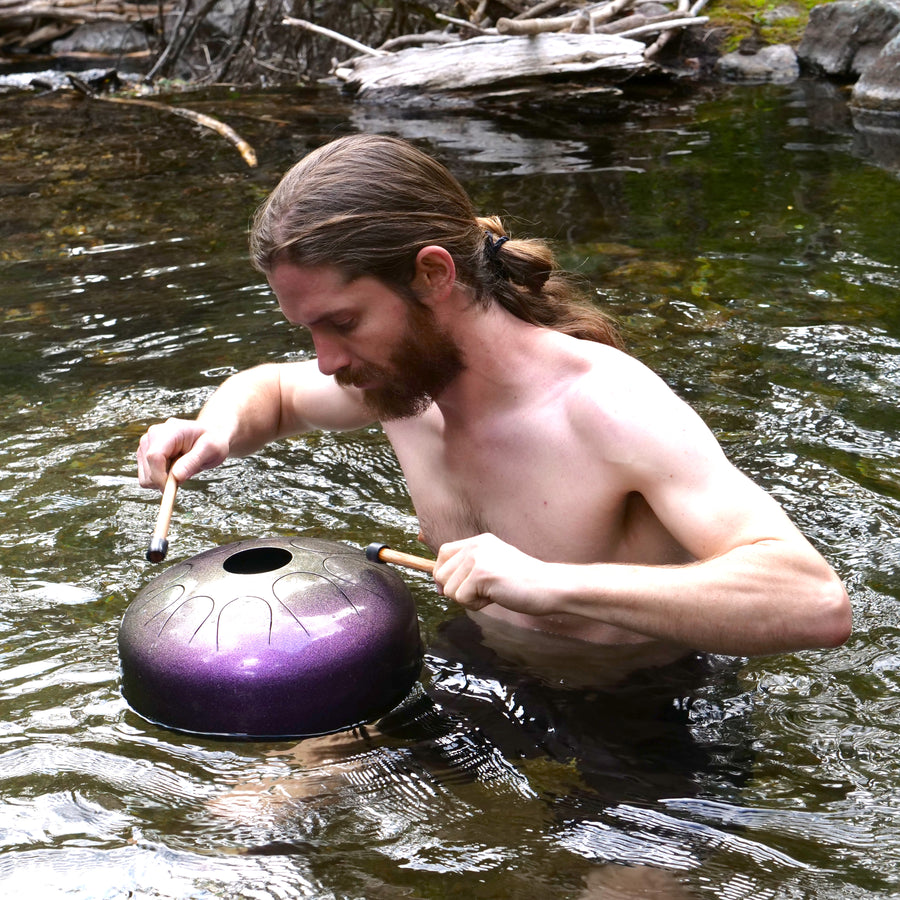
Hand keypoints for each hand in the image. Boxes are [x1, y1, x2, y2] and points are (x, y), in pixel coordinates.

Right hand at [136, 417, 229, 489]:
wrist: (209, 436)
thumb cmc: (212, 440)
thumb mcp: (211, 449)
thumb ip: (193, 461)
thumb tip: (176, 477)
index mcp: (168, 431)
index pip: (154, 456)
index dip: (161, 477)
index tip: (174, 488)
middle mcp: (152, 436)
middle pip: (148, 470)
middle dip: (165, 480)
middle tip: (186, 473)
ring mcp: (146, 446)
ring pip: (145, 478)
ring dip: (163, 480)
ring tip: (181, 468)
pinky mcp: (144, 456)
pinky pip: (146, 479)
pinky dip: (160, 480)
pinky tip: (174, 469)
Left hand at [433, 533, 554, 615]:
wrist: (550, 586)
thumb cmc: (524, 583)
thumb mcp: (493, 566)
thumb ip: (468, 570)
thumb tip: (439, 586)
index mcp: (479, 541)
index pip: (443, 553)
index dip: (445, 574)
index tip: (459, 587)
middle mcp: (475, 545)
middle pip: (441, 574)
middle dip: (457, 590)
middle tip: (483, 591)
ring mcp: (477, 558)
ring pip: (448, 589)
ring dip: (468, 599)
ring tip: (492, 593)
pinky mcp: (481, 573)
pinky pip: (461, 598)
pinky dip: (477, 605)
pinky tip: (496, 597)